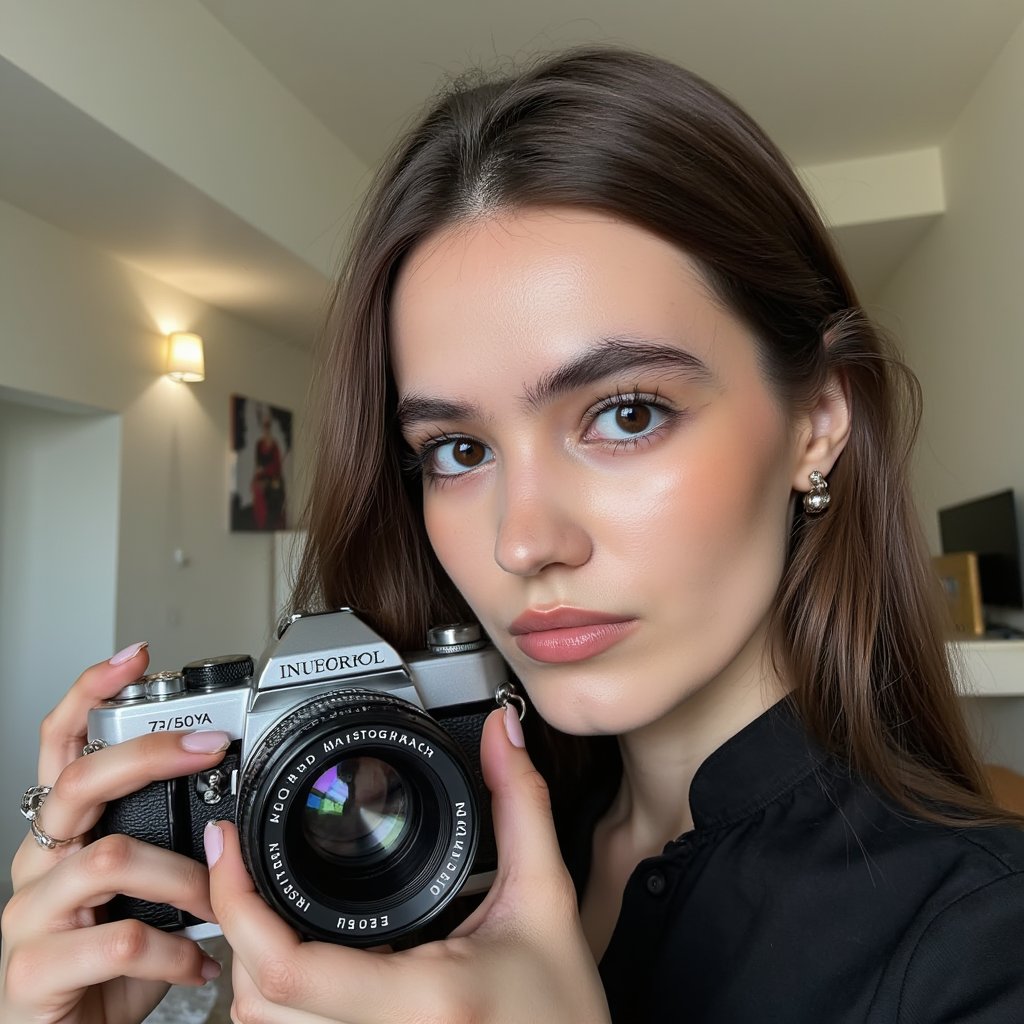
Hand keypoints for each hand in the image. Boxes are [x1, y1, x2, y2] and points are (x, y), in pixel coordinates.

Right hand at [0, 644, 226, 1023]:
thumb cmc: (110, 962)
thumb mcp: (145, 890)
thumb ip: (170, 846)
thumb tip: (235, 808)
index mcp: (65, 834)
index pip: (62, 745)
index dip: (89, 694)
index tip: (135, 655)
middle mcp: (38, 864)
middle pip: (79, 784)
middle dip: (151, 754)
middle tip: (209, 748)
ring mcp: (28, 917)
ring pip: (110, 860)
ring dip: (182, 878)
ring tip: (213, 904)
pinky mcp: (32, 972)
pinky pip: (120, 940)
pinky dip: (176, 949)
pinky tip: (197, 963)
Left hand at [208, 706, 610, 1023]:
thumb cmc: (566, 1011)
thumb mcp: (546, 897)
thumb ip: (521, 805)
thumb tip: (500, 733)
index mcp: (422, 998)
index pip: (287, 966)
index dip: (238, 904)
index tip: (230, 847)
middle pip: (255, 1000)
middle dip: (238, 926)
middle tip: (241, 864)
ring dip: (253, 966)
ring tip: (264, 905)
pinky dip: (281, 1002)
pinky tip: (303, 957)